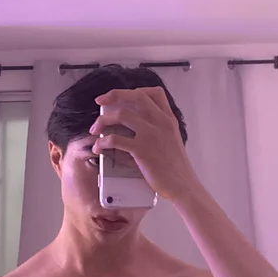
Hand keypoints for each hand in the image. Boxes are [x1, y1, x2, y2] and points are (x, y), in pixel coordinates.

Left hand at [90, 87, 199, 203]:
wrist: (183, 185)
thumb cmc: (176, 168)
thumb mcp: (172, 140)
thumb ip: (158, 129)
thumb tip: (135, 126)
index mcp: (168, 119)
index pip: (154, 92)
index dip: (134, 90)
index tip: (120, 96)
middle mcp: (161, 122)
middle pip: (135, 96)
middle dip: (113, 95)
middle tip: (100, 101)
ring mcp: (151, 134)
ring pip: (121, 114)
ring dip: (103, 120)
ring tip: (95, 129)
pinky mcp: (142, 150)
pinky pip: (115, 139)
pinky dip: (102, 142)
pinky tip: (98, 148)